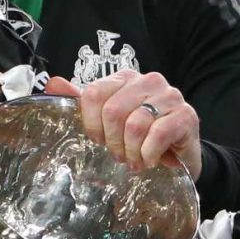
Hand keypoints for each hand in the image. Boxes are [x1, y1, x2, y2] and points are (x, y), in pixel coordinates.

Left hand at [46, 71, 201, 178]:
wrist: (180, 155)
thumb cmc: (142, 137)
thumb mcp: (110, 121)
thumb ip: (84, 103)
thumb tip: (53, 84)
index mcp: (126, 78)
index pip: (93, 93)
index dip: (92, 124)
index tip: (101, 140)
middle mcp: (149, 81)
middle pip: (112, 111)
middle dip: (113, 142)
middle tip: (120, 155)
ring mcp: (170, 96)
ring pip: (135, 124)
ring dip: (132, 151)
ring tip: (136, 159)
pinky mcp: (186, 116)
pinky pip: (157, 135)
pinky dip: (149, 154)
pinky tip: (151, 160)